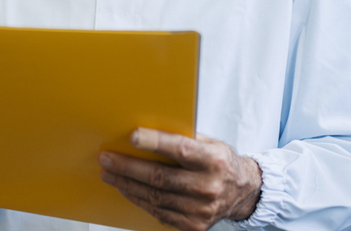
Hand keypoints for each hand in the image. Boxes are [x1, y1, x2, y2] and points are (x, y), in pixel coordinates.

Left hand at [98, 129, 261, 230]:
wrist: (243, 192)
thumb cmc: (221, 161)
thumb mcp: (210, 142)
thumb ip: (184, 137)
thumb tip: (147, 129)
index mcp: (214, 160)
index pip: (181, 149)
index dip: (155, 142)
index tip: (132, 136)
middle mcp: (208, 187)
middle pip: (160, 177)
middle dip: (128, 167)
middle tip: (107, 158)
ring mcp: (200, 210)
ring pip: (155, 197)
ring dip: (127, 184)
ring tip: (110, 173)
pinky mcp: (193, 225)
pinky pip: (159, 212)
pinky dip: (139, 199)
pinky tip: (127, 189)